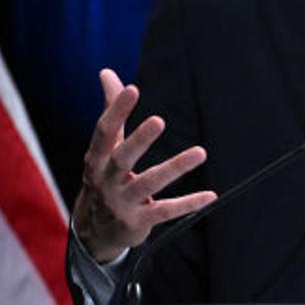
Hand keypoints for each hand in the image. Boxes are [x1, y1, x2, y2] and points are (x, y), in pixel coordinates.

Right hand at [72, 68, 216, 261]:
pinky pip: (166, 211)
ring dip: (175, 168)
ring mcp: (122, 203)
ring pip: (150, 184)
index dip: (116, 110)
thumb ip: (110, 110)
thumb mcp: (103, 148)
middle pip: (122, 158)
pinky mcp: (138, 222)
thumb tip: (107, 73)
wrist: (94, 232)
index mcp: (96, 159)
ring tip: (200, 152)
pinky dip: (188, 204)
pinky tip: (210, 195)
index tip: (132, 89)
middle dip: (139, 140)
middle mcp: (106, 180)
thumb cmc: (103, 179)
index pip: (104, 132)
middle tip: (158, 120)